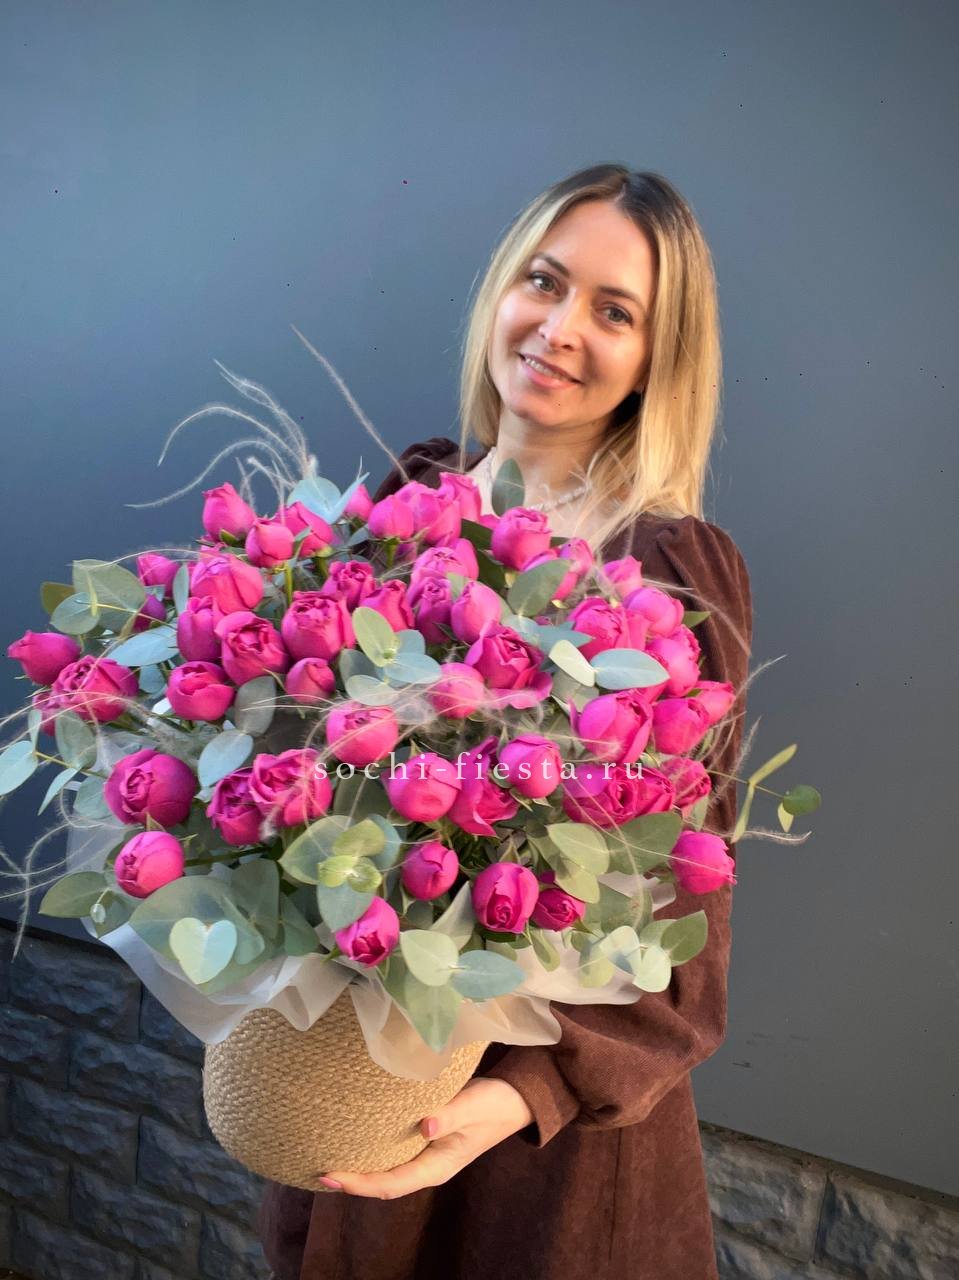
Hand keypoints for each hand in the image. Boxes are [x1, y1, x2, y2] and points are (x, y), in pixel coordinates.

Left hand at [317, 1076, 533, 1198]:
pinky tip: (356, 1133)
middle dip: (350, 1179)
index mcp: (437, 1165)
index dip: (359, 1183)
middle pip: (382, 1180)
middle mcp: (428, 1163)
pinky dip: (372, 1145)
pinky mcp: (427, 1136)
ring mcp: (427, 1152)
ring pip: (386, 1165)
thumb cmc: (496, 1103)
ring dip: (359, 1163)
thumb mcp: (475, 1106)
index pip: (390, 1183)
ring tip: (327, 1152)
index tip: (329, 1174)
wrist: (516, 1098)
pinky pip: (393, 1148)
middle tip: (315, 1166)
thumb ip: (450, 1115)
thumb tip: (423, 1127)